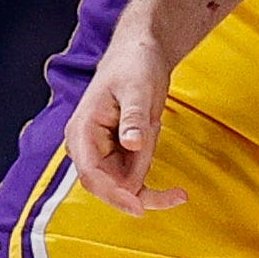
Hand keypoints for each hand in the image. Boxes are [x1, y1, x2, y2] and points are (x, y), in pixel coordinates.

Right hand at [63, 34, 186, 216]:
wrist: (140, 51)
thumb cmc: (135, 64)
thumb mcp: (138, 89)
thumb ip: (134, 118)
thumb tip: (132, 144)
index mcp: (82, 130)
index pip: (92, 172)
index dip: (114, 193)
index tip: (138, 206)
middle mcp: (86, 145)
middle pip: (106, 184)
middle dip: (137, 195)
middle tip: (175, 198)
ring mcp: (101, 150)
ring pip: (120, 184)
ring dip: (147, 188)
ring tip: (176, 184)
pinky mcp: (117, 151)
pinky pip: (130, 175)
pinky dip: (149, 180)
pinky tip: (173, 190)